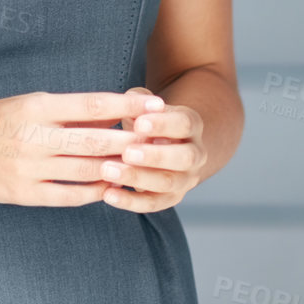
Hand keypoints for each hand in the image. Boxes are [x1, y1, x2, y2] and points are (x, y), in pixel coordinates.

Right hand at [0, 88, 163, 207]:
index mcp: (34, 108)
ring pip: (87, 170)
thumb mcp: (26, 104)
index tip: (153, 102)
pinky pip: (70, 195)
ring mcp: (30, 169)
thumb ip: (66, 111)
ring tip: (140, 164)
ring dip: (117, 167)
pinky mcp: (26, 194)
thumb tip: (111, 112)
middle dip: (131, 139)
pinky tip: (110, 186)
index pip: (90, 104)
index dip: (126, 104)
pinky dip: (94, 191)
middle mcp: (33, 138)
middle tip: (159, 137)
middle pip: (94, 140)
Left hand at [97, 85, 206, 211]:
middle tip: (127, 153)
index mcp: (191, 125)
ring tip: (108, 171)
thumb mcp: (145, 105)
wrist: (165, 143)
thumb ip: (138, 100)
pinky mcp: (171, 198)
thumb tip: (131, 102)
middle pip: (184, 158)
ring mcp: (186, 179)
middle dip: (155, 157)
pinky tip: (109, 194)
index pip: (184, 124)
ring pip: (168, 183)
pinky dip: (130, 201)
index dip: (163, 125)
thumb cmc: (148, 119)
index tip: (139, 124)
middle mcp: (195, 154)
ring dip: (138, 178)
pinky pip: (153, 204)